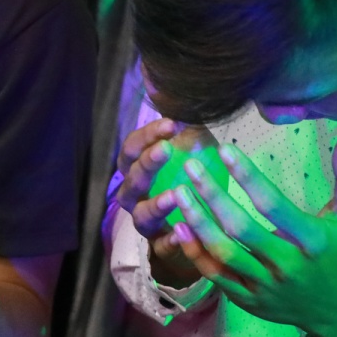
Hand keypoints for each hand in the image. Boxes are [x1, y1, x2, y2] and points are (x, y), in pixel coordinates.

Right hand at [113, 117, 201, 287]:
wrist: (205, 222)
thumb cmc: (195, 178)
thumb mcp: (194, 147)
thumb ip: (184, 125)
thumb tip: (170, 89)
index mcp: (138, 168)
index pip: (131, 148)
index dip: (147, 135)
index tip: (171, 123)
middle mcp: (136, 195)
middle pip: (132, 179)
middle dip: (147, 164)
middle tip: (166, 150)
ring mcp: (147, 223)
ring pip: (142, 215)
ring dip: (155, 204)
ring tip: (174, 196)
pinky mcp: (162, 246)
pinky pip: (161, 247)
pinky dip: (171, 240)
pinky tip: (184, 231)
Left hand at [170, 132, 336, 336]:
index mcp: (313, 241)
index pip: (273, 206)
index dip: (248, 177)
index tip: (223, 149)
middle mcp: (287, 266)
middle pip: (241, 229)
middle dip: (212, 195)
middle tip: (190, 166)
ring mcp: (266, 285)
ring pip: (223, 253)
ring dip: (197, 222)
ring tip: (178, 192)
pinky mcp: (248, 300)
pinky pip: (215, 276)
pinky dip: (194, 251)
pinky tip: (178, 225)